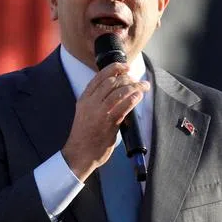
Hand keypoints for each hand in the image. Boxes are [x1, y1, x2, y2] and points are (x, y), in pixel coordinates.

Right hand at [61, 62, 150, 180]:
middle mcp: (90, 103)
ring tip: (143, 87)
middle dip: (127, 78)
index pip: (99, 77)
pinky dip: (133, 98)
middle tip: (137, 80)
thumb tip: (117, 92)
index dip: (114, 68)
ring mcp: (100, 113)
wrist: (79, 154)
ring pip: (119, 91)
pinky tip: (139, 96)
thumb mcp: (85, 113)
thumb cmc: (84, 136)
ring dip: (134, 86)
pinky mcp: (109, 123)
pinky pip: (124, 106)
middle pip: (111, 81)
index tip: (125, 67)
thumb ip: (97, 101)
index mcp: (84, 99)